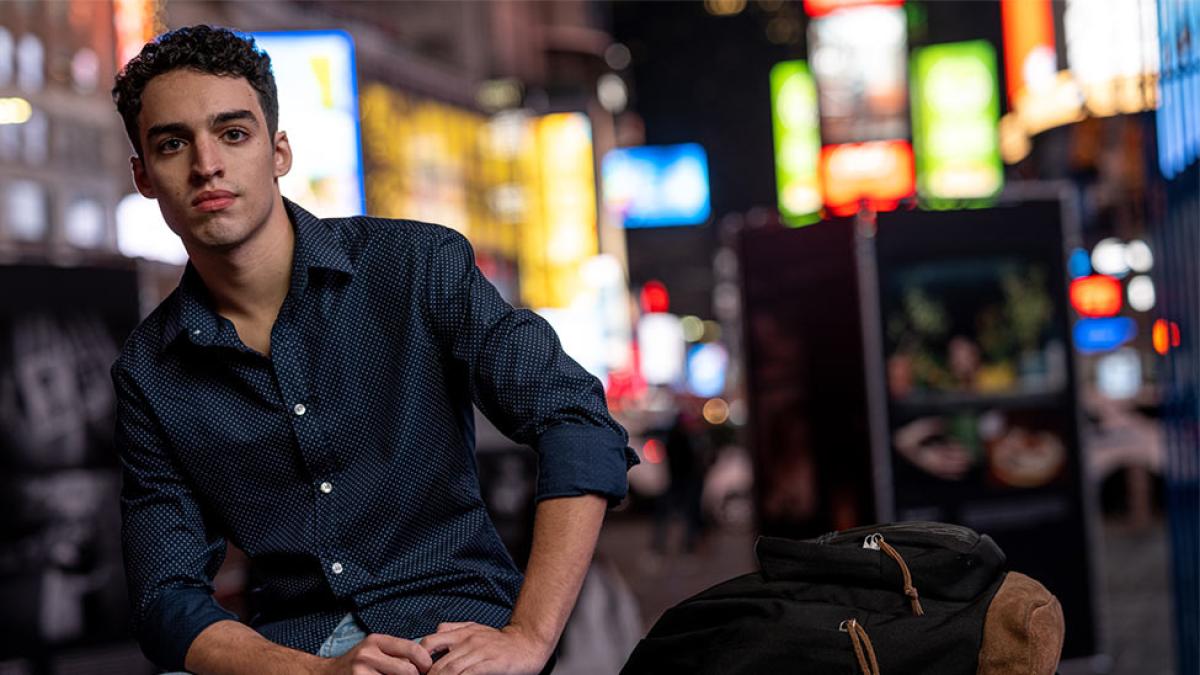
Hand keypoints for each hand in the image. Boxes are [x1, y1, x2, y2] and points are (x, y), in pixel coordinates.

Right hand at [318, 633, 433, 674]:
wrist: (327, 674)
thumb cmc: (357, 663)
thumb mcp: (375, 650)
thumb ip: (397, 652)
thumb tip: (426, 661)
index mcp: (376, 641)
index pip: (413, 649)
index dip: (425, 662)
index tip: (426, 669)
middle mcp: (368, 654)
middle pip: (408, 670)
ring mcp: (361, 672)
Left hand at [419, 622, 551, 674]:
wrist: (528, 642)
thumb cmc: (500, 640)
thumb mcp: (475, 628)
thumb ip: (454, 629)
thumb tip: (436, 632)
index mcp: (461, 632)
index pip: (430, 642)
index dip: (419, 658)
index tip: (417, 672)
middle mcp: (468, 641)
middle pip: (439, 662)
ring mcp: (480, 652)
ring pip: (451, 669)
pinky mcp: (491, 663)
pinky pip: (469, 674)